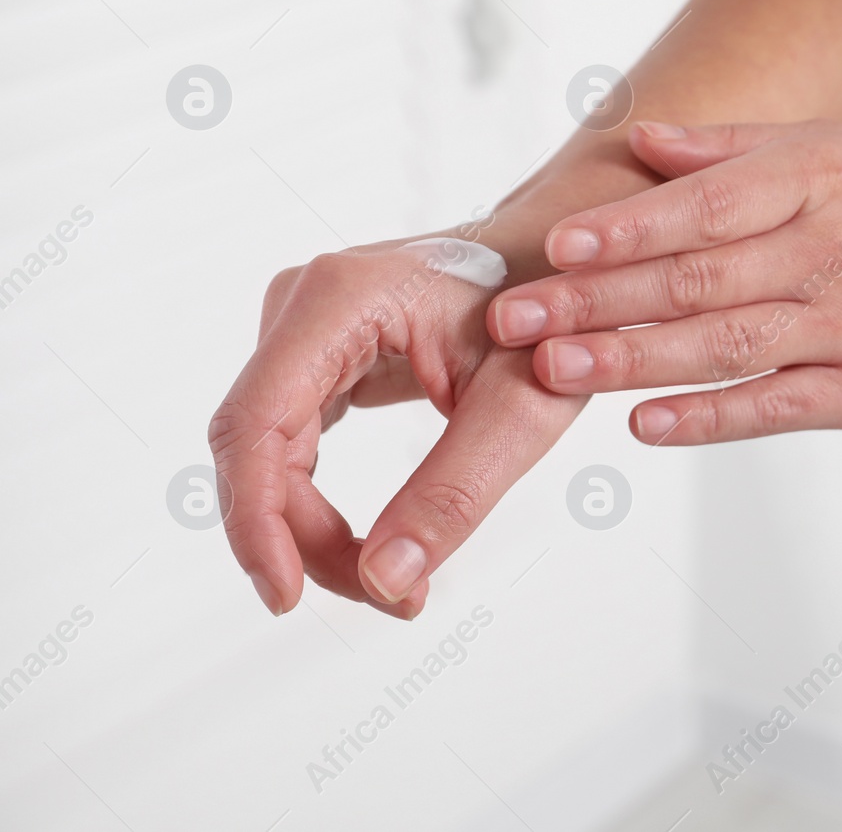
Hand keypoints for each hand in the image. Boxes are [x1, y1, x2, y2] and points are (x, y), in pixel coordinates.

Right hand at [209, 230, 583, 617]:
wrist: (559, 269)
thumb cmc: (550, 320)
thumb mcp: (521, 410)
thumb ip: (454, 494)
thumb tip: (385, 584)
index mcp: (341, 298)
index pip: (256, 423)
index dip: (257, 520)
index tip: (286, 596)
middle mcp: (302, 303)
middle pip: (259, 449)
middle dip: (305, 539)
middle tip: (387, 599)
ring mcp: (301, 327)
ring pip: (269, 455)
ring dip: (312, 531)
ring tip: (390, 584)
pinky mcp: (315, 356)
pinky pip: (291, 444)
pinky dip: (319, 504)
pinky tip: (368, 547)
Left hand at [486, 122, 841, 443]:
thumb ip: (734, 148)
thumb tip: (639, 142)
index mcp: (818, 180)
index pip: (703, 207)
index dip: (624, 231)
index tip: (553, 249)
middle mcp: (830, 249)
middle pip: (697, 279)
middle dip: (597, 302)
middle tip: (514, 320)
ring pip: (727, 345)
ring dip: (634, 359)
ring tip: (555, 369)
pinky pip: (780, 404)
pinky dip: (712, 416)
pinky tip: (646, 423)